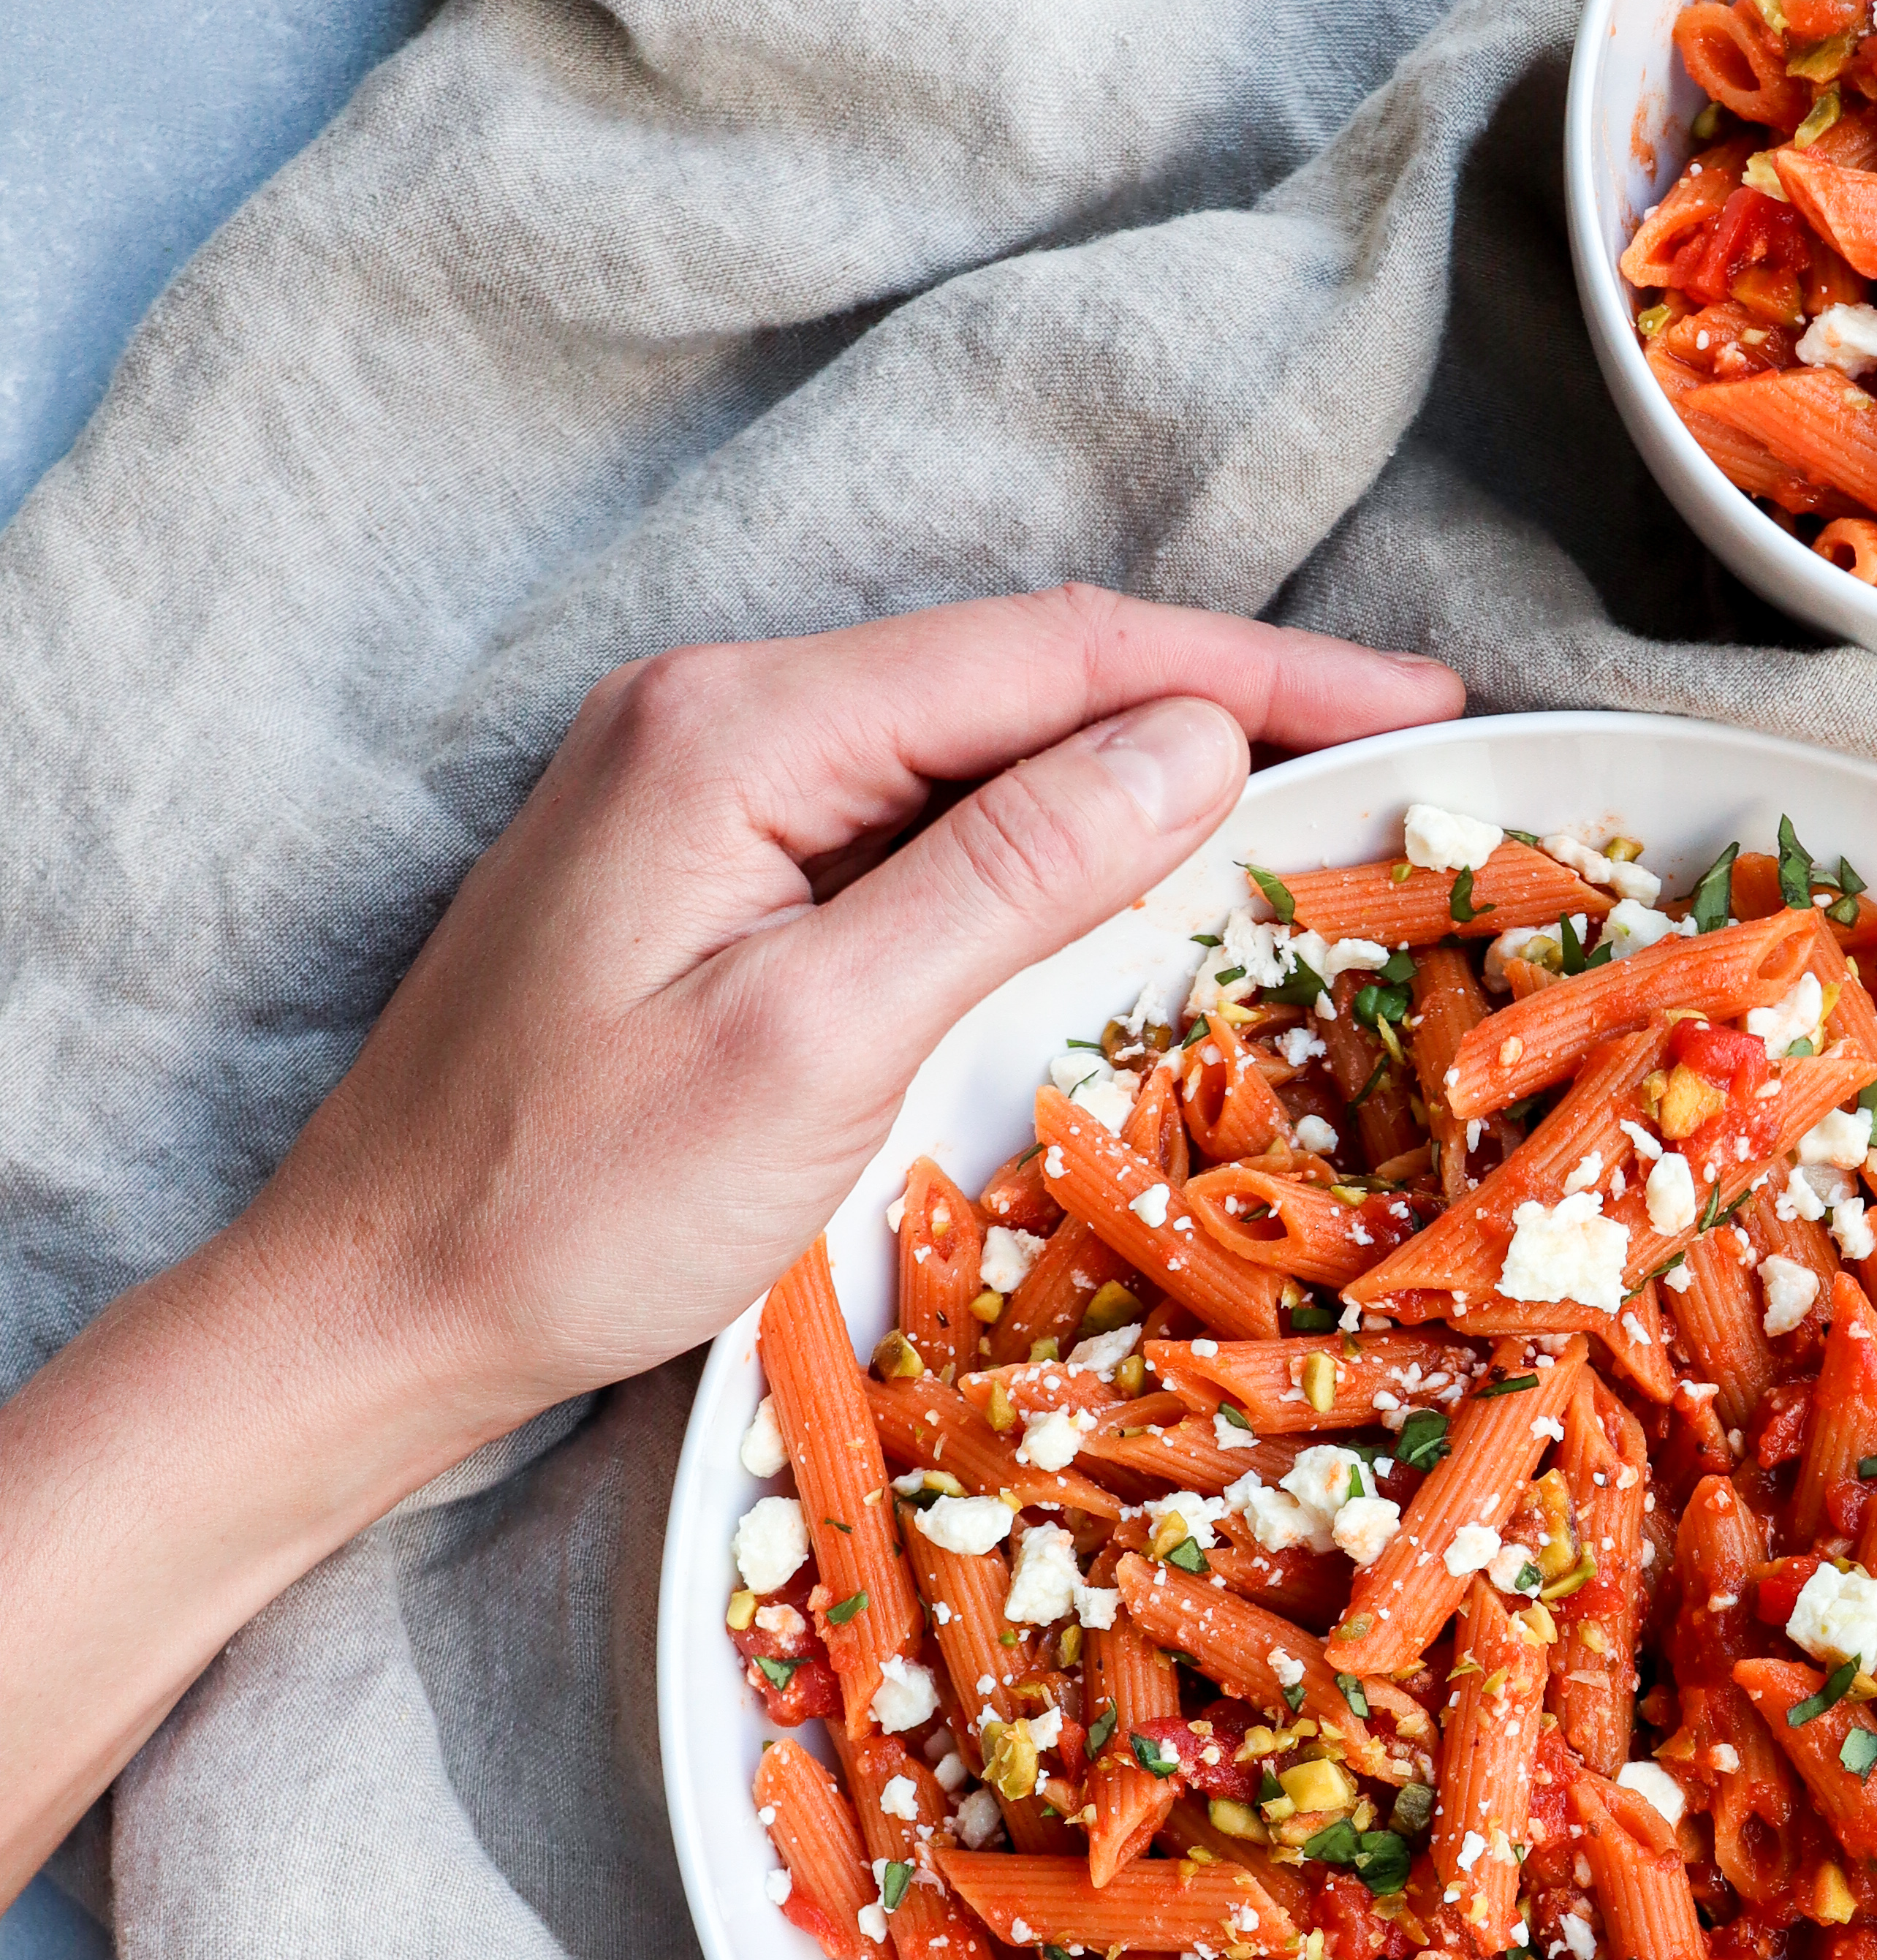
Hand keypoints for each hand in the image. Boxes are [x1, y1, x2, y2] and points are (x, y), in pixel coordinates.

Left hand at [249, 583, 1462, 1445]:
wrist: (374, 1304)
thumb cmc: (570, 1201)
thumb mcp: (816, 1040)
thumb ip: (1007, 876)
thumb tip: (1193, 748)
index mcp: (740, 726)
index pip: (1056, 655)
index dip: (1256, 669)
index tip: (1420, 697)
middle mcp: (718, 715)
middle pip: (1025, 675)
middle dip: (1225, 699)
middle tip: (1403, 745)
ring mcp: (702, 788)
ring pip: (977, 743)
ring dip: (1144, 764)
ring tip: (1311, 797)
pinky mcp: (702, 872)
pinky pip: (915, 816)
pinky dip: (1046, 833)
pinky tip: (1131, 869)